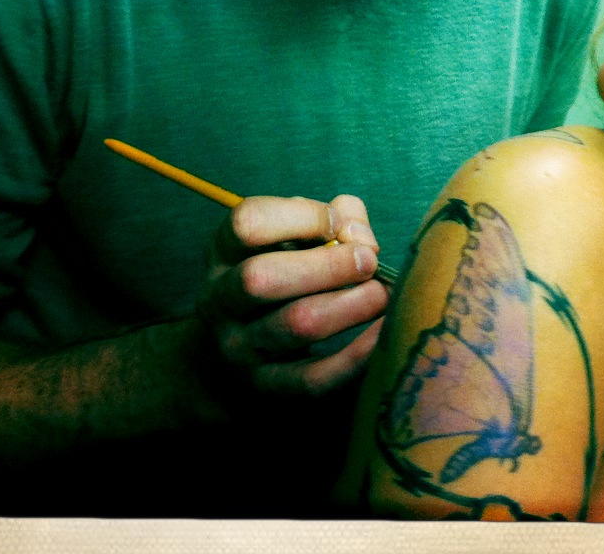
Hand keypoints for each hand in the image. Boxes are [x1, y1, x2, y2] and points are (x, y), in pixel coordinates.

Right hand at [196, 193, 388, 397]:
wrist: (234, 357)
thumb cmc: (282, 274)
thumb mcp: (293, 236)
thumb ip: (333, 218)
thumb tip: (358, 231)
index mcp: (224, 251)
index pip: (248, 223)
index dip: (302, 216)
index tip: (340, 222)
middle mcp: (220, 300)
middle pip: (261, 277)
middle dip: (329, 265)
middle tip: (369, 260)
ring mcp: (238, 348)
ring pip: (295, 325)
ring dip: (351, 305)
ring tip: (382, 293)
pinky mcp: (265, 388)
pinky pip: (313, 378)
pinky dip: (356, 355)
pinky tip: (382, 332)